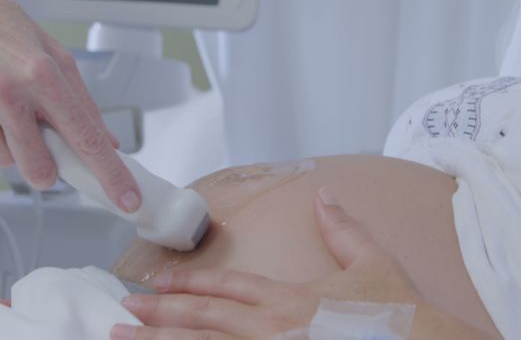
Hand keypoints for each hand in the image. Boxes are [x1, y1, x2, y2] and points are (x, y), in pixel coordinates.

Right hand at [0, 0, 141, 211]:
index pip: (85, 137)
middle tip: (38, 145)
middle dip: (44, 168)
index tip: (127, 199)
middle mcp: (7, 89)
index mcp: (43, 73)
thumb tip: (108, 142)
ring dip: (6, 145)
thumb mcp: (53, 54)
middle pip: (38, 167)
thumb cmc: (0, 27)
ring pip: (1, 160)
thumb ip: (82, 102)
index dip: (109, 173)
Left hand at [114, 188, 484, 338]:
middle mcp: (274, 326)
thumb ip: (343, 229)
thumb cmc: (400, 315)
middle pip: (204, 319)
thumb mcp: (374, 263)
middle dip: (158, 317)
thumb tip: (324, 195)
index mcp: (291, 297)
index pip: (228, 286)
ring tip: (124, 339)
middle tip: (120, 314)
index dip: (188, 285)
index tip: (155, 285)